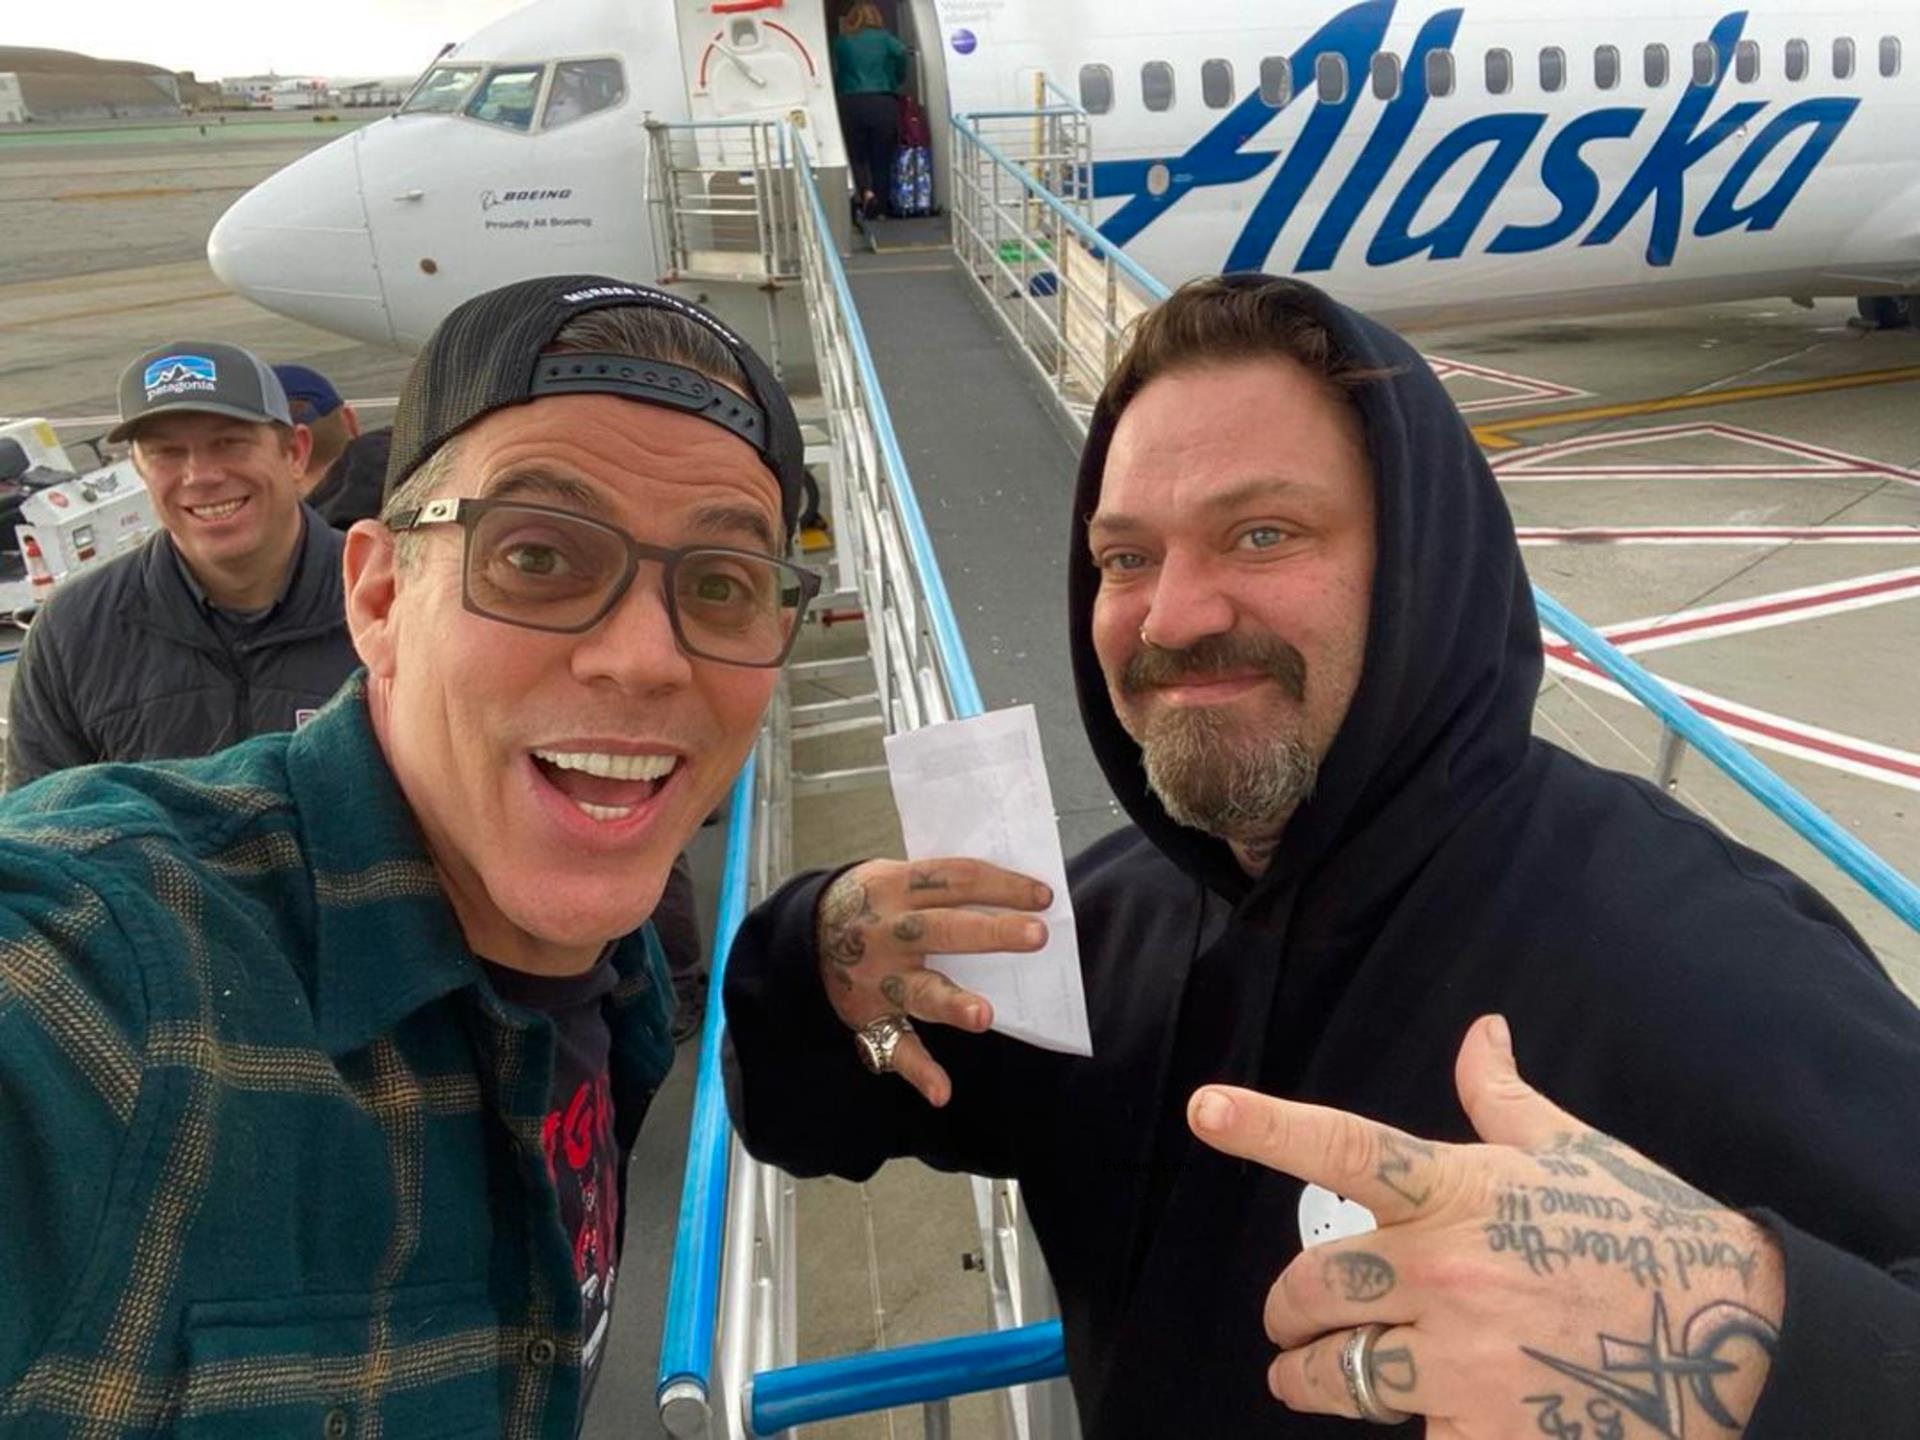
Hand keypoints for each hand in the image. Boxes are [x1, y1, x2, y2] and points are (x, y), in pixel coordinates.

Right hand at [815, 858, 1050, 1106]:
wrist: (802, 933)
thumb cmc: (870, 902)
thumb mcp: (893, 876)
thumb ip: (940, 885)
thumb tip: (1011, 895)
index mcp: (895, 887)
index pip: (956, 879)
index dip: (1001, 885)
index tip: (1044, 896)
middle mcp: (886, 931)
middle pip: (943, 929)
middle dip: (990, 932)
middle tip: (1036, 935)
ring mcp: (878, 977)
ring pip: (918, 990)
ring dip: (952, 1004)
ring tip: (983, 1016)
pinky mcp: (869, 1016)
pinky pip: (893, 1046)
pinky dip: (918, 1071)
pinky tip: (942, 1092)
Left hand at [1189, 1015, 1784, 1437]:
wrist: (1739, 1339)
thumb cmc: (1652, 1234)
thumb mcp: (1575, 1152)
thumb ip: (1502, 1096)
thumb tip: (1480, 1031)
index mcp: (1458, 1191)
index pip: (1343, 1147)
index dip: (1265, 1125)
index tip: (1203, 1108)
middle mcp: (1444, 1271)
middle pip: (1310, 1286)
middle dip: (1290, 1308)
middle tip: (1293, 1319)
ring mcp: (1460, 1359)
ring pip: (1334, 1373)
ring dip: (1310, 1377)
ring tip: (1307, 1378)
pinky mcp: (1483, 1433)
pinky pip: (1406, 1435)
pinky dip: (1408, 1428)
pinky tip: (1430, 1416)